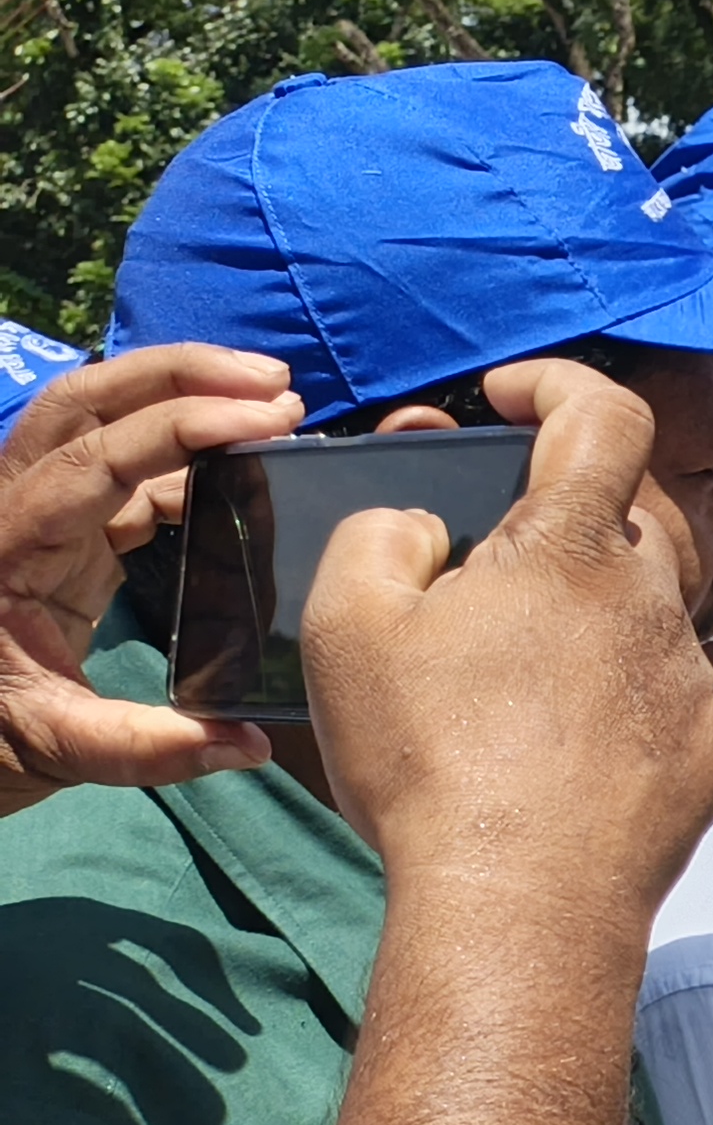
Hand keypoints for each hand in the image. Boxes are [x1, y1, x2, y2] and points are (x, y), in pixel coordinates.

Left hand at [0, 344, 306, 815]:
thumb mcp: (58, 750)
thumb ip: (151, 747)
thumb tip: (248, 740)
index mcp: (8, 549)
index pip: (95, 459)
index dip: (181, 426)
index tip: (265, 417)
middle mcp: (16, 512)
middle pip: (85, 401)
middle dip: (180, 373)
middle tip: (274, 380)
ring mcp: (40, 517)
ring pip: (103, 421)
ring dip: (185, 397)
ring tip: (274, 402)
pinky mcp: (65, 535)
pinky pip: (126, 471)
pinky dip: (187, 454)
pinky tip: (242, 464)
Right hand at [299, 360, 712, 914]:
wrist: (522, 904)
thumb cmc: (430, 761)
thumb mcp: (348, 627)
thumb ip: (378, 537)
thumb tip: (420, 525)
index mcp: (571, 546)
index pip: (605, 413)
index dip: (562, 384)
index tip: (514, 395)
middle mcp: (655, 597)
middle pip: (625, 521)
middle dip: (559, 525)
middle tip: (488, 569)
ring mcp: (696, 676)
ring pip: (648, 614)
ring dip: (590, 625)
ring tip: (513, 684)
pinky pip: (671, 697)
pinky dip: (622, 703)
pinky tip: (564, 752)